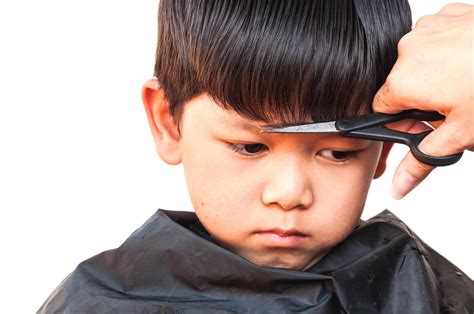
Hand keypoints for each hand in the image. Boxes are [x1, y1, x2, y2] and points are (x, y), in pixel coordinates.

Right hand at [372, 3, 473, 198]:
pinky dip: (447, 55)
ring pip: (418, 64)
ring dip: (435, 78)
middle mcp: (408, 51)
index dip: (401, 125)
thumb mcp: (461, 132)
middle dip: (421, 103)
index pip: (382, 112)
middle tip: (452, 111)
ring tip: (464, 86)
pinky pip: (434, 41)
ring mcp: (427, 30)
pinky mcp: (445, 16)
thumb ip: (423, 160)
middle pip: (401, 88)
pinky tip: (467, 65)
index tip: (421, 129)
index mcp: (403, 82)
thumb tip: (401, 183)